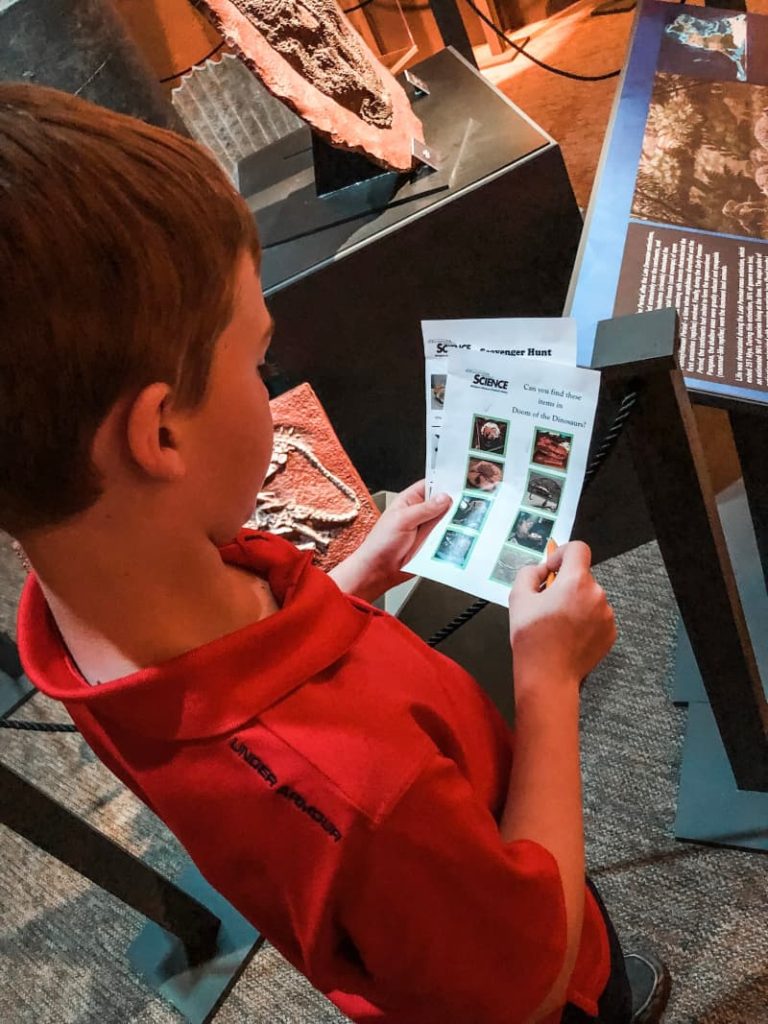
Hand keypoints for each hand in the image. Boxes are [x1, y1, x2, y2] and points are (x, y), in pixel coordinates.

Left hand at [330, 481, 450, 601]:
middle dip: (453, 505)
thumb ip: (425, 509)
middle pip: (443, 504)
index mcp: (410, 501)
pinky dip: (452, 538)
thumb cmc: (380, 544)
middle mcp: (420, 513)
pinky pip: (447, 538)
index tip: (460, 484)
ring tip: (461, 521)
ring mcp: (427, 529)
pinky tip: (457, 537)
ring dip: (453, 523)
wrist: (378, 571)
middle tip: (465, 505)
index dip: (444, 483)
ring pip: (447, 522)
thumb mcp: (402, 520)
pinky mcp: (432, 544)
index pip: (431, 485)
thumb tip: (444, 498)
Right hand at [508, 541, 615, 694]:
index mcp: (576, 581)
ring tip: (556, 624)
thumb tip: (540, 570)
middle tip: (546, 604)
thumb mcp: (518, 598)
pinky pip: (597, 617)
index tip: (551, 570)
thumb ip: (528, 573)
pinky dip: (584, 620)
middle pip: (581, 576)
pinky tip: (568, 635)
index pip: (578, 548)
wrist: (548, 676)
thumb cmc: (532, 638)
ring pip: (589, 597)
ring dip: (575, 603)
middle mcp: (597, 595)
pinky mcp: (610, 633)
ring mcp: (606, 615)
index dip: (561, 553)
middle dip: (565, 584)